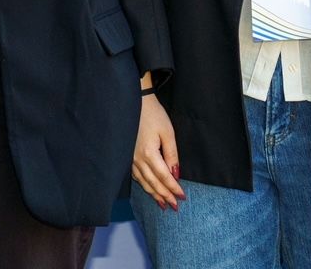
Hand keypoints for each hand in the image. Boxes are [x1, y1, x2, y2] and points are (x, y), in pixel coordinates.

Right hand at [131, 91, 184, 209]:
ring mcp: (131, 159)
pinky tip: (149, 189)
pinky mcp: (128, 157)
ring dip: (154, 194)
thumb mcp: (168, 133)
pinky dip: (144, 185)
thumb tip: (176, 174)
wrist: (136, 103)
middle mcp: (138, 160)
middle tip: (175, 206)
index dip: (173, 188)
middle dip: (165, 196)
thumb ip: (172, 155)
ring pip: (144, 182)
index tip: (182, 197)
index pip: (164, 177)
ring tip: (163, 204)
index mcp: (149, 154)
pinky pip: (136, 176)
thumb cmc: (154, 115)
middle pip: (153, 183)